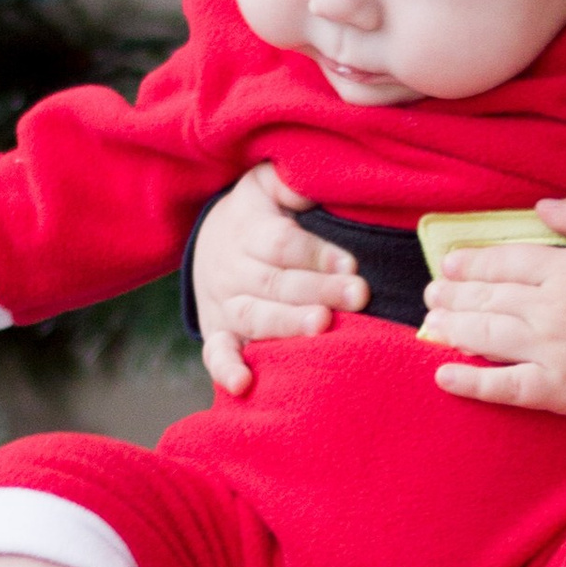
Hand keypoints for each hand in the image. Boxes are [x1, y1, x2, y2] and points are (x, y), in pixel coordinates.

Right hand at [192, 161, 363, 397]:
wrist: (208, 241)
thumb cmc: (258, 213)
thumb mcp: (267, 184)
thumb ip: (290, 182)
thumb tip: (308, 185)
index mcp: (248, 229)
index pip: (282, 244)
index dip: (316, 255)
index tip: (352, 266)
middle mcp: (232, 269)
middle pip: (275, 282)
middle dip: (318, 290)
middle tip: (357, 296)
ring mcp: (224, 305)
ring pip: (254, 316)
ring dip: (287, 323)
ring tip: (321, 325)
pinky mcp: (218, 334)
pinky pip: (216, 354)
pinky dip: (226, 370)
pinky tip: (244, 384)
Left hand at [427, 195, 565, 420]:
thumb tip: (540, 209)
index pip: (504, 262)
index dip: (471, 263)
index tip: (448, 265)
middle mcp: (552, 306)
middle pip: (488, 298)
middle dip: (453, 296)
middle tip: (431, 297)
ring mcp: (552, 348)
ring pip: (486, 336)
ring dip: (453, 328)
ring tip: (433, 324)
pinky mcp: (559, 389)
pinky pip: (503, 386)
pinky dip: (469, 382)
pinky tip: (442, 376)